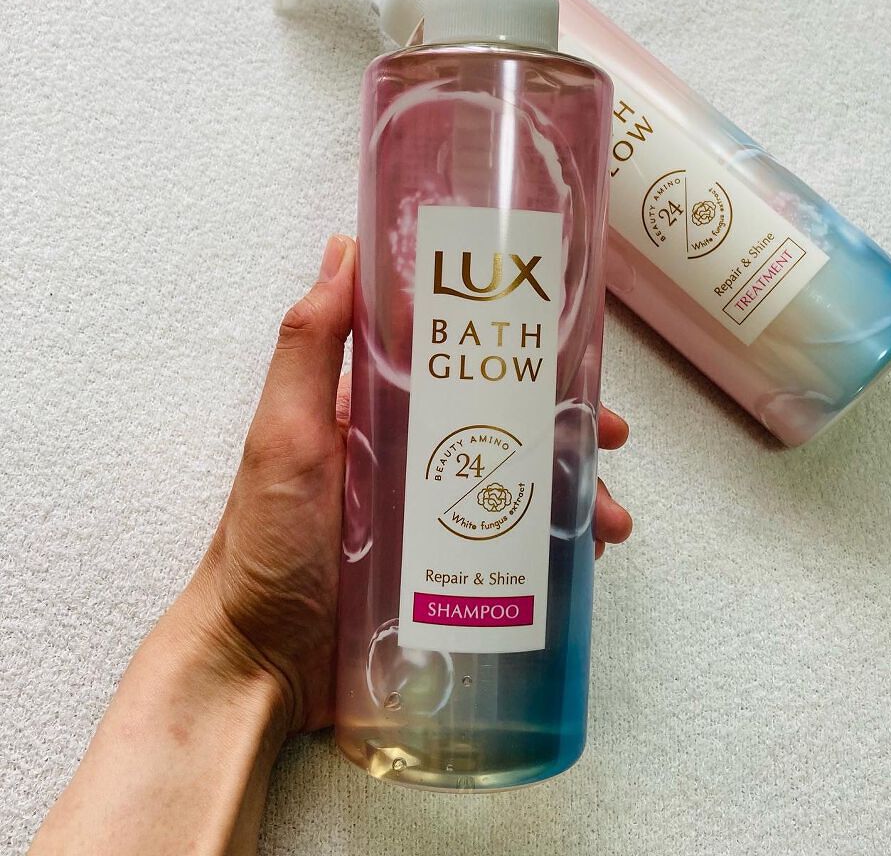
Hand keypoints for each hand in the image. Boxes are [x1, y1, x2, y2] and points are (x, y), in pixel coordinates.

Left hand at [189, 234, 632, 733]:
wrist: (260, 663)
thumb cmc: (265, 542)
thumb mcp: (285, 434)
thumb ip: (309, 345)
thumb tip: (347, 245)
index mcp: (383, 410)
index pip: (464, 363)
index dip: (521, 351)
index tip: (571, 349)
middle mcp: (417, 453)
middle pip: (510, 422)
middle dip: (569, 426)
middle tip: (612, 436)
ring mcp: (437, 515)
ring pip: (523, 484)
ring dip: (576, 491)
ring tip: (612, 519)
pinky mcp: (451, 570)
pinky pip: (516, 545)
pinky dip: (557, 545)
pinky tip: (589, 557)